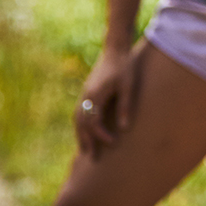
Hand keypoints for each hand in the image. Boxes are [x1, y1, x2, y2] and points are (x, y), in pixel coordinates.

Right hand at [74, 43, 140, 157]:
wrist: (115, 48)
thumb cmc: (124, 65)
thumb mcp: (128, 85)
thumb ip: (125, 106)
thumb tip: (124, 129)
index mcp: (95, 95)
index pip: (94, 122)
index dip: (102, 135)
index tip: (112, 143)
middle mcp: (86, 96)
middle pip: (81, 124)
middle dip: (85, 141)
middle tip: (91, 158)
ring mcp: (84, 93)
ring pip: (78, 119)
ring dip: (80, 135)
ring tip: (85, 150)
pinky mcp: (87, 91)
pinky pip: (79, 112)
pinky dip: (81, 125)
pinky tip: (86, 131)